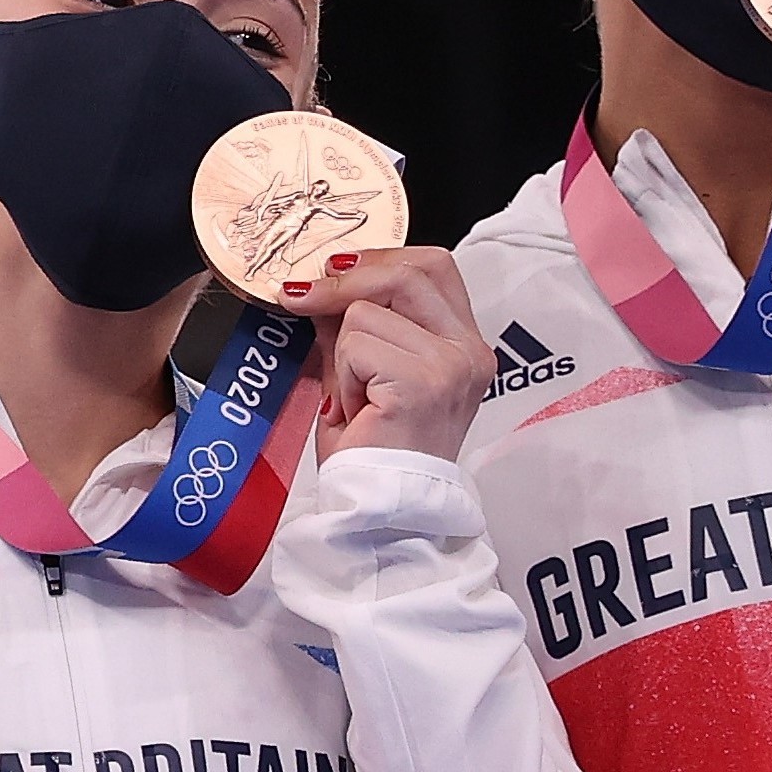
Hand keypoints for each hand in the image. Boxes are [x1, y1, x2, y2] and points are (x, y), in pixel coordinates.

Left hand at [270, 244, 489, 464]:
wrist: (378, 512)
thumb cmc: (374, 455)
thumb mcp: (363, 373)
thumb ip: (354, 326)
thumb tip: (323, 284)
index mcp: (465, 346)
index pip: (435, 268)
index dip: (381, 259)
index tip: (333, 269)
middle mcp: (470, 353)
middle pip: (410, 271)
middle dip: (347, 281)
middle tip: (301, 297)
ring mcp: (452, 366)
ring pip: (367, 312)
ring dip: (343, 354)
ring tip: (356, 399)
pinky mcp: (424, 382)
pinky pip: (356, 346)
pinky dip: (342, 379)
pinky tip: (356, 413)